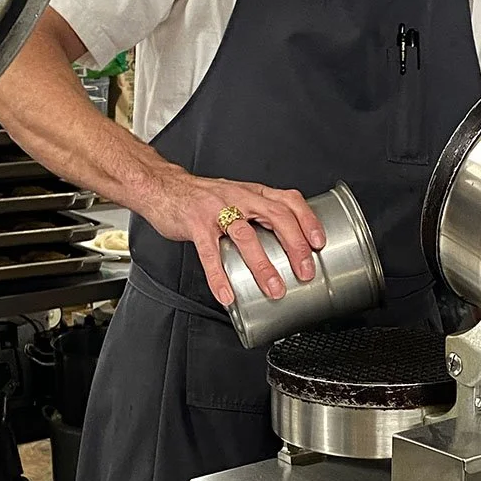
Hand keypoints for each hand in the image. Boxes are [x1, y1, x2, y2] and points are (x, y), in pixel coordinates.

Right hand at [143, 166, 325, 305]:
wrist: (162, 186)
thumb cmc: (202, 197)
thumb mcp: (237, 196)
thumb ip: (258, 213)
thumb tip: (284, 243)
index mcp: (252, 192)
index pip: (288, 200)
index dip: (308, 220)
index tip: (319, 243)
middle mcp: (239, 197)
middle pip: (276, 217)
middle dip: (295, 246)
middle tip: (305, 271)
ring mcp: (216, 210)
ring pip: (246, 236)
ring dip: (263, 265)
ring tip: (274, 288)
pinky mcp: (195, 224)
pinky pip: (209, 253)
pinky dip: (219, 276)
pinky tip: (227, 294)